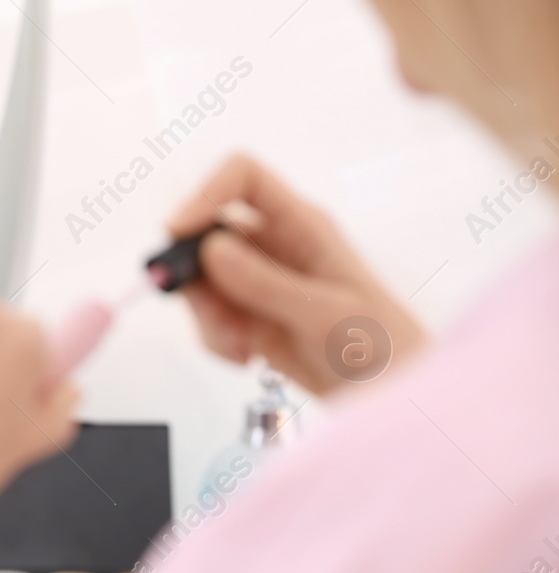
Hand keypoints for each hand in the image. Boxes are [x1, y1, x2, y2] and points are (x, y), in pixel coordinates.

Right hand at [168, 153, 428, 395]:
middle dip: (196, 274)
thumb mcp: (325, 314)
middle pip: (206, 233)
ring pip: (201, 278)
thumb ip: (266, 283)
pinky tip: (245, 358)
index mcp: (300, 224)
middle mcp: (273, 244)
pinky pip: (208, 315)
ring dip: (206, 314)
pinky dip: (214, 338)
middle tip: (208, 312)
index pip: (243, 178)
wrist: (394, 394)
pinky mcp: (249, 316)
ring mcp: (258, 281)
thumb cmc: (381, 345)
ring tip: (238, 347)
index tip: (178, 233)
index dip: (205, 193)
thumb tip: (210, 249)